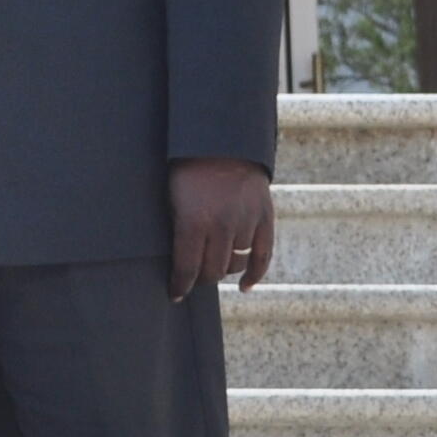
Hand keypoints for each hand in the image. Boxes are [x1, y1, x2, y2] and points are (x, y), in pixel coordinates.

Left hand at [170, 156, 274, 296]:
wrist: (221, 142)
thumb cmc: (186, 171)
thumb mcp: (171, 198)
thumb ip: (177, 229)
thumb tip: (175, 261)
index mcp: (193, 221)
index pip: (187, 268)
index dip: (180, 285)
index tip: (175, 294)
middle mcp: (222, 225)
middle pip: (212, 270)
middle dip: (199, 279)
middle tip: (192, 280)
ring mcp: (246, 222)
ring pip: (235, 264)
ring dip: (222, 271)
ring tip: (212, 272)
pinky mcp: (264, 217)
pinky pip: (263, 255)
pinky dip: (255, 274)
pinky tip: (244, 286)